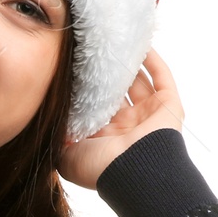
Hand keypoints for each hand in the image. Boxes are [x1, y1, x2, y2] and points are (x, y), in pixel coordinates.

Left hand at [57, 48, 185, 190]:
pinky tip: (139, 43)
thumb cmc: (100, 169)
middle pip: (117, 90)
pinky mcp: (169, 106)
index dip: (84, 87)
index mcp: (106, 137)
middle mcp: (128, 125)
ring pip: (140, 81)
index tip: (72, 67)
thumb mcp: (66, 157)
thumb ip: (57, 137)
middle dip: (106, 72)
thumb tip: (48, 120)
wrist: (135, 174)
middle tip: (92, 50)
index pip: (93, 105)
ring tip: (115, 42)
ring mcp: (149, 115)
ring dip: (129, 63)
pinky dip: (153, 60)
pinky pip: (162, 77)